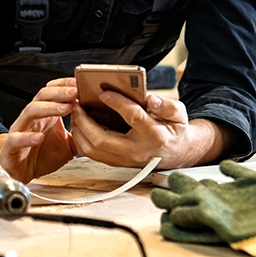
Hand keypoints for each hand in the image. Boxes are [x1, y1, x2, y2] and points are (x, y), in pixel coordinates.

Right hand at [0, 77, 77, 182]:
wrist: (21, 173)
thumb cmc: (42, 156)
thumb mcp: (69, 144)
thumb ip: (80, 132)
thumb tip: (100, 124)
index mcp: (45, 114)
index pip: (52, 91)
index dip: (64, 85)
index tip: (80, 83)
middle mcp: (32, 118)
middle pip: (43, 96)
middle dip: (60, 92)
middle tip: (75, 92)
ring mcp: (20, 130)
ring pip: (31, 111)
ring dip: (48, 108)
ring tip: (65, 108)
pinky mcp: (11, 146)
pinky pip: (17, 139)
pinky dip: (28, 137)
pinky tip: (39, 137)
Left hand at [70, 91, 229, 168]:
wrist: (177, 154)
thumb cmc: (174, 130)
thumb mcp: (179, 114)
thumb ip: (166, 106)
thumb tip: (150, 99)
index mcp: (154, 135)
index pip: (133, 117)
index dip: (117, 103)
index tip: (103, 93)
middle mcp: (137, 150)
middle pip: (103, 139)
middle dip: (85, 121)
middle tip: (77, 105)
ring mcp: (125, 160)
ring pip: (93, 150)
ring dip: (79, 131)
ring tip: (76, 113)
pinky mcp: (117, 163)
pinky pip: (93, 155)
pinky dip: (82, 140)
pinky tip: (80, 125)